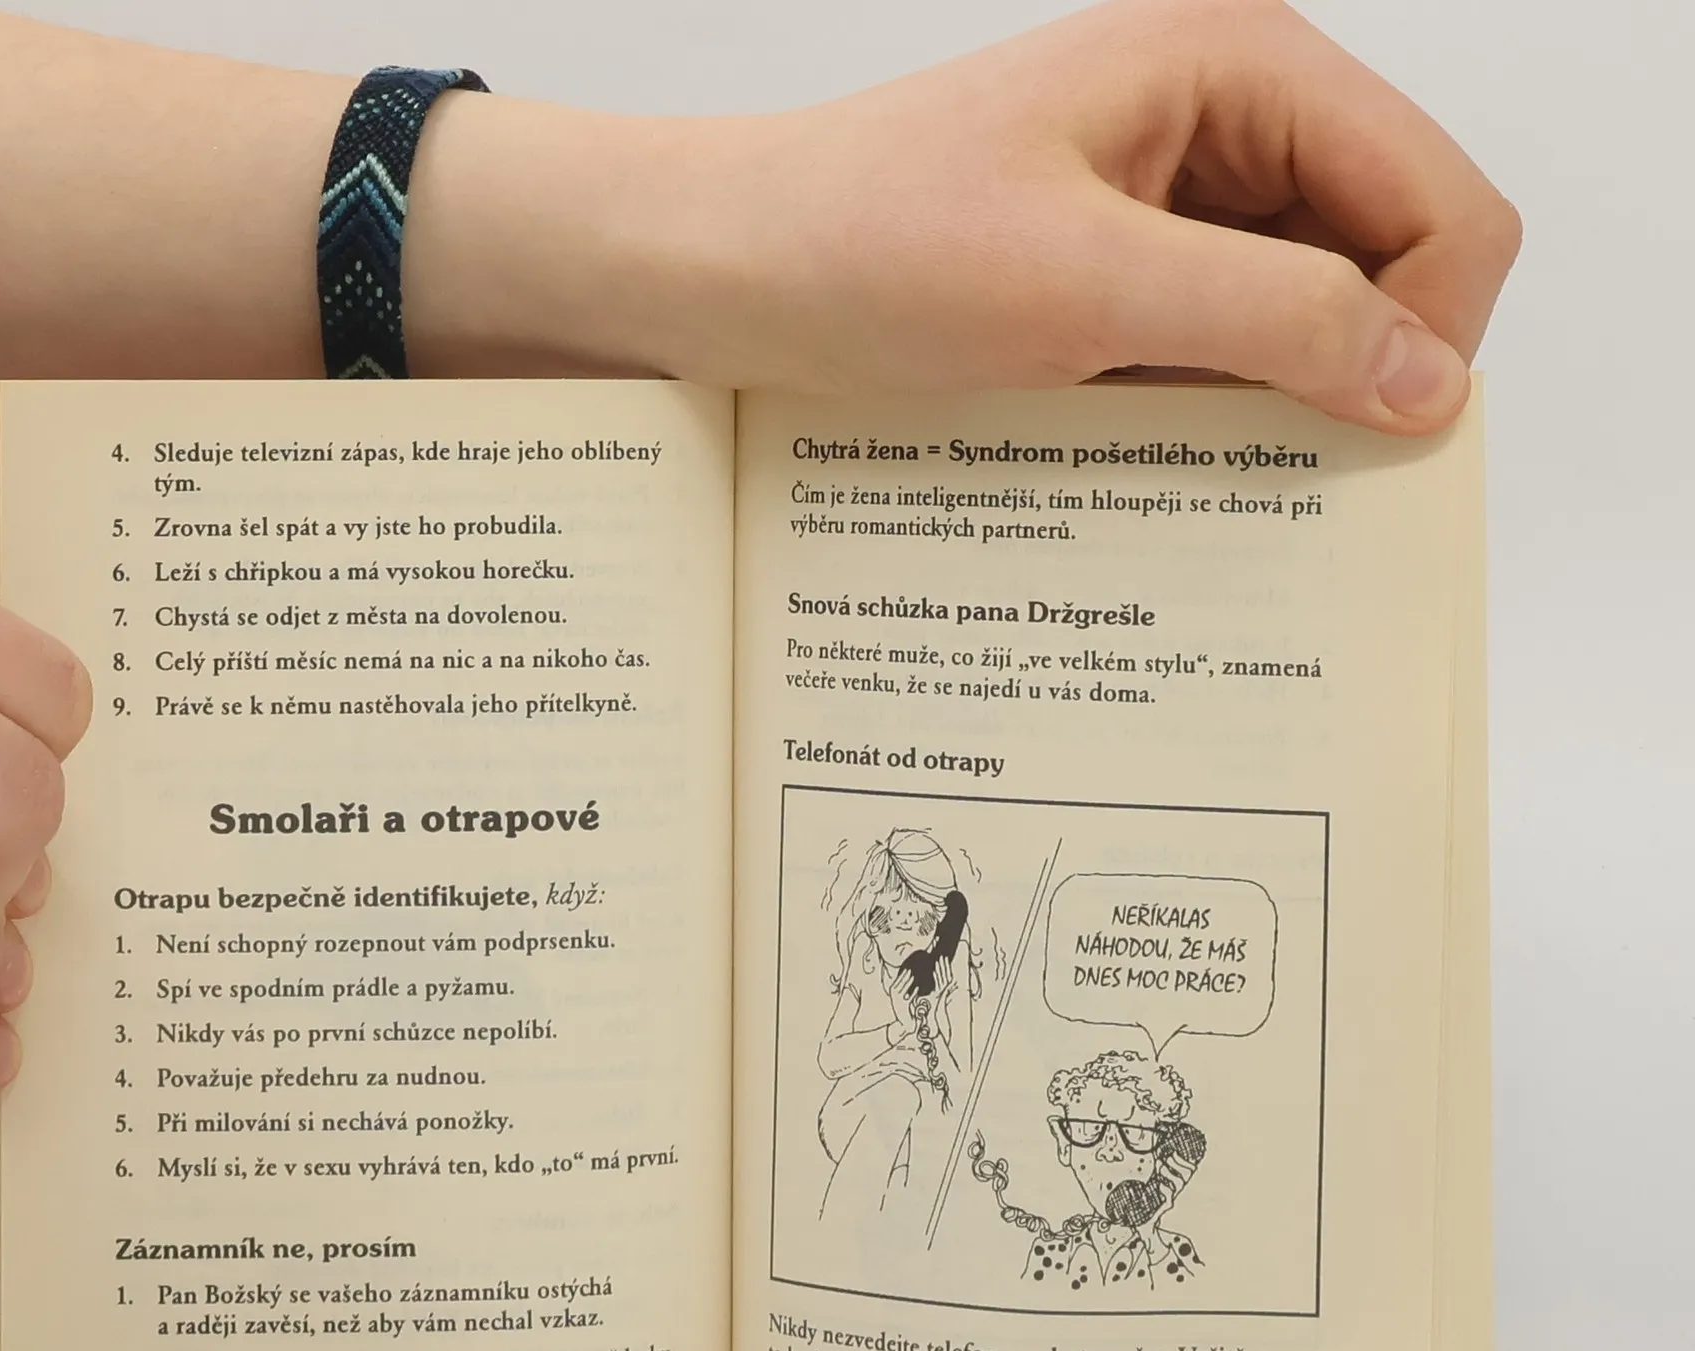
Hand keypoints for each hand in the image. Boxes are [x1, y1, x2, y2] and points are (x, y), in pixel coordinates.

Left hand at [412, 0, 1517, 433]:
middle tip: (1268, 474)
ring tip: (1180, 470)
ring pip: (1301, 325)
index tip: (1363, 442)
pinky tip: (1143, 463)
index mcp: (1245, 70)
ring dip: (1271, 409)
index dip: (1431, 332)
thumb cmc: (865, 244)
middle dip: (1354, 374)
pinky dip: (1203, 419)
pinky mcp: (1114, 281)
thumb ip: (1273, 323)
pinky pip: (1213, 357)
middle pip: (1388, 266)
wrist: (713, 271)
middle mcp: (1226, 127)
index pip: (1442, 205)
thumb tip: (1431, 384)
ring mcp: (1170, 208)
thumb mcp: (1084, 287)